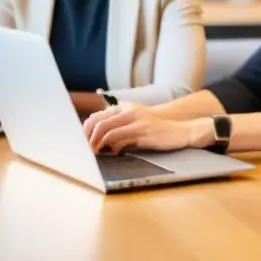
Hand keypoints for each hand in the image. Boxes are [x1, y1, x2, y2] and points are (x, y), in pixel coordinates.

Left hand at [83, 104, 205, 154]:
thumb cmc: (155, 130)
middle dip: (87, 137)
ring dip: (96, 143)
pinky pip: (120, 138)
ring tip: (94, 153)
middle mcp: (129, 111)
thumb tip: (98, 140)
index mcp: (125, 107)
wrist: (179, 131)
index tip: (82, 143)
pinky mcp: (143, 132)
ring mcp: (136, 120)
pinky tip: (112, 153)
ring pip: (107, 130)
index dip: (86, 131)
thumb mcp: (135, 124)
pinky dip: (111, 147)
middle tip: (84, 150)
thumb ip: (118, 128)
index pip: (97, 116)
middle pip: (99, 122)